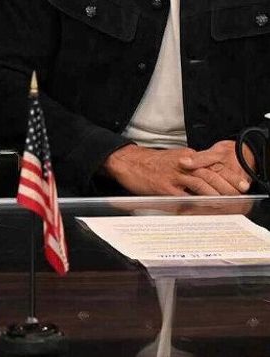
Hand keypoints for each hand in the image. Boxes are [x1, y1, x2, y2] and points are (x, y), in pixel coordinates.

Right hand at [105, 144, 248, 195]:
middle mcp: (183, 164)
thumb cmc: (148, 163)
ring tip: (225, 204)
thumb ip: (188, 167)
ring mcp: (173, 175)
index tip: (240, 185)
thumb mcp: (172, 159)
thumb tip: (204, 180)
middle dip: (227, 187)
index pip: (213, 165)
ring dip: (215, 195)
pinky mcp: (164, 187)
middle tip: (237, 197)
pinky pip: (184, 197)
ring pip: (201, 184)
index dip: (228, 176)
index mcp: (187, 156)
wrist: (126, 161)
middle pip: (211, 174)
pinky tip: (203, 209)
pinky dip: (195, 204)